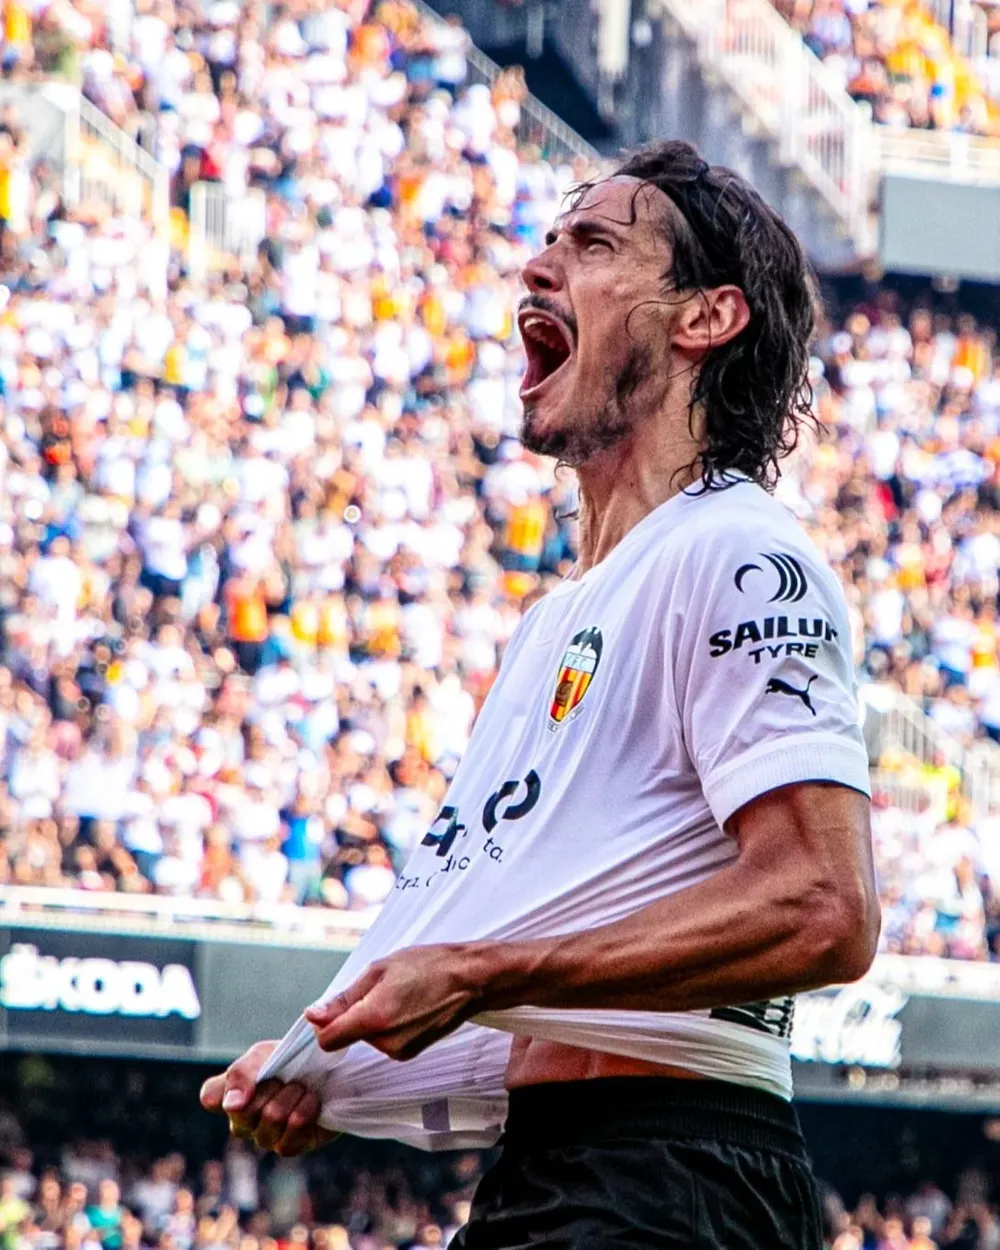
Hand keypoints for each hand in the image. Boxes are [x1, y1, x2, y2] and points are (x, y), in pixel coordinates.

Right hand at [199, 1040, 337, 1155]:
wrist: (331, 1070)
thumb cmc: (292, 1061)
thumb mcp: (265, 1055)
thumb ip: (242, 1074)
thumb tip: (231, 1106)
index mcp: (232, 1093)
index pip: (210, 1096)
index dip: (227, 1088)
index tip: (251, 1075)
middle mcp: (243, 1120)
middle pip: (244, 1110)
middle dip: (271, 1086)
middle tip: (286, 1076)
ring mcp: (265, 1136)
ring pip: (270, 1120)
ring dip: (292, 1096)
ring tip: (301, 1087)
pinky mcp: (289, 1146)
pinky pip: (289, 1137)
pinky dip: (305, 1111)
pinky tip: (311, 1101)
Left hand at [305, 943, 484, 1059]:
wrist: (470, 979)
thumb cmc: (429, 966)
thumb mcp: (380, 969)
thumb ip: (344, 997)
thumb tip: (314, 1014)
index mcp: (374, 1018)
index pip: (328, 1039)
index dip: (323, 1023)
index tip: (330, 1007)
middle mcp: (385, 1042)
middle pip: (348, 1036)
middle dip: (354, 1014)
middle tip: (380, 988)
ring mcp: (399, 1051)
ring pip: (366, 1038)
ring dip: (373, 1019)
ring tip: (399, 995)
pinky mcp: (410, 1054)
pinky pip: (384, 1041)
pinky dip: (388, 1026)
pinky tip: (408, 1007)